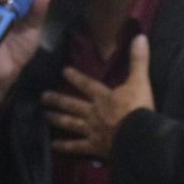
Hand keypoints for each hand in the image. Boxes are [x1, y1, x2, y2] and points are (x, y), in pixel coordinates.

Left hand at [42, 35, 154, 159]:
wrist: (137, 136)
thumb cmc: (138, 109)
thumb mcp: (140, 82)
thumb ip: (138, 61)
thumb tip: (140, 36)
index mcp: (103, 97)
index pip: (87, 84)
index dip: (75, 77)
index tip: (63, 71)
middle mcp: (93, 112)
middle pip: (72, 104)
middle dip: (58, 99)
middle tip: (42, 96)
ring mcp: (91, 130)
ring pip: (70, 123)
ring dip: (57, 118)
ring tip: (45, 115)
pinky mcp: (93, 147)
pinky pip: (76, 146)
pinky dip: (65, 146)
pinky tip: (53, 145)